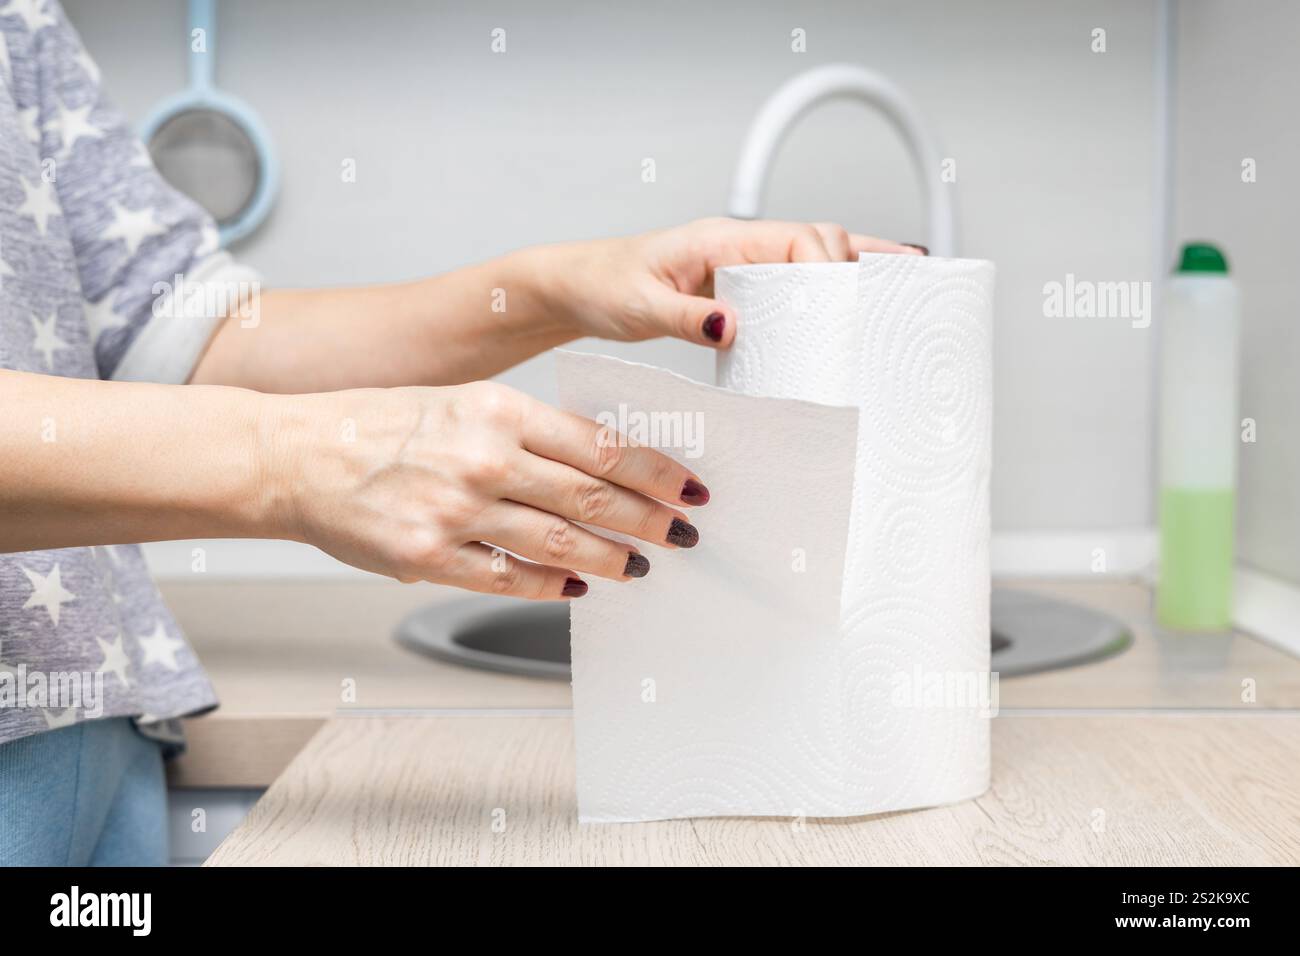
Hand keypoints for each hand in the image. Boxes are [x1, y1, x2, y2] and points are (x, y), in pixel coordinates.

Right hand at [270, 381, 709, 598]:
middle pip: (591, 497)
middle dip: (649, 520)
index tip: (688, 488)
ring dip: (611, 559)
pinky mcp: (427, 555)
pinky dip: (551, 588)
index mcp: (498, 408)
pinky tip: (578, 588)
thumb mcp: (464, 402)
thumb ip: (528, 432)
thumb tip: (601, 467)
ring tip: (641, 566)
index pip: (600, 445)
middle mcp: (483, 457)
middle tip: (682, 534)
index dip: (655, 473)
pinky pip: (508, 579)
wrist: (297, 454)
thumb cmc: (383, 425)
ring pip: (559, 543)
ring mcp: (455, 510)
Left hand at [545, 217, 924, 348]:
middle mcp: (736, 245)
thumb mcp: (636, 307)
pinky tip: (853, 300)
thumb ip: (682, 316)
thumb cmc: (600, 287)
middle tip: (894, 300)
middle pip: (819, 242)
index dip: (829, 264)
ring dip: (855, 271)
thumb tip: (731, 324)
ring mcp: (740, 263)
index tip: (845, 301)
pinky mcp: (736, 285)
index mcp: (718, 239)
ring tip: (901, 291)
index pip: (795, 239)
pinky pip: (791, 281)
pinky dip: (827, 285)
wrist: (574, 288)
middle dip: (859, 266)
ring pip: (813, 258)